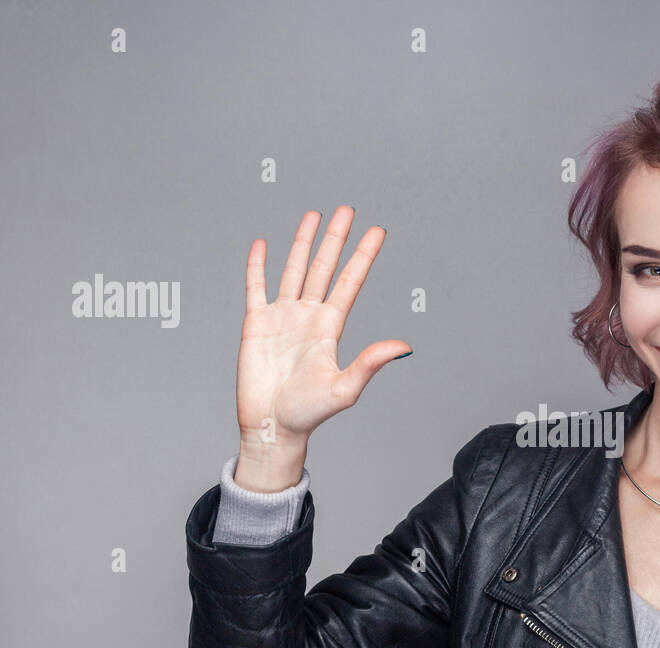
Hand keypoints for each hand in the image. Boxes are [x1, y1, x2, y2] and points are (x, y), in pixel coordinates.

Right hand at [235, 206, 407, 452]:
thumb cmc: (308, 413)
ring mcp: (282, 317)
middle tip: (347, 209)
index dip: (363, 256)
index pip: (350, 282)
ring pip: (294, 270)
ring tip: (312, 215)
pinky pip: (256, 287)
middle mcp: (308, 316)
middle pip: (324, 267)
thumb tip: (404, 346)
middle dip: (335, 238)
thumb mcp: (345, 388)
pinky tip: (262, 243)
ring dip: (302, 242)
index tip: (377, 231)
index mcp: (330, 328)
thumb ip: (370, 363)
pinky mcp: (255, 324)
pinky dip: (257, 265)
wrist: (272, 426)